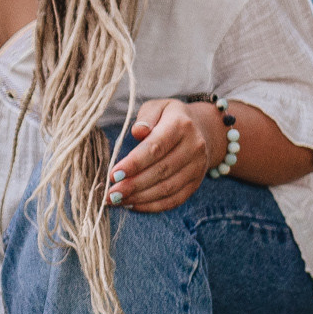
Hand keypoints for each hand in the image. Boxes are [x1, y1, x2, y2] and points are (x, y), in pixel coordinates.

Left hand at [113, 98, 215, 212]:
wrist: (201, 130)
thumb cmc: (169, 118)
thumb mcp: (157, 107)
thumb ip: (146, 117)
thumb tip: (138, 131)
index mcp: (181, 126)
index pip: (156, 147)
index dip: (134, 163)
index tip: (113, 174)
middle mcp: (194, 147)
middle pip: (161, 171)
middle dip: (133, 185)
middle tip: (110, 194)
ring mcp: (197, 167)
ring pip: (167, 188)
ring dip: (139, 198)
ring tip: (116, 201)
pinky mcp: (196, 183)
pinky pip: (174, 199)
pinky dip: (152, 206)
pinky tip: (132, 205)